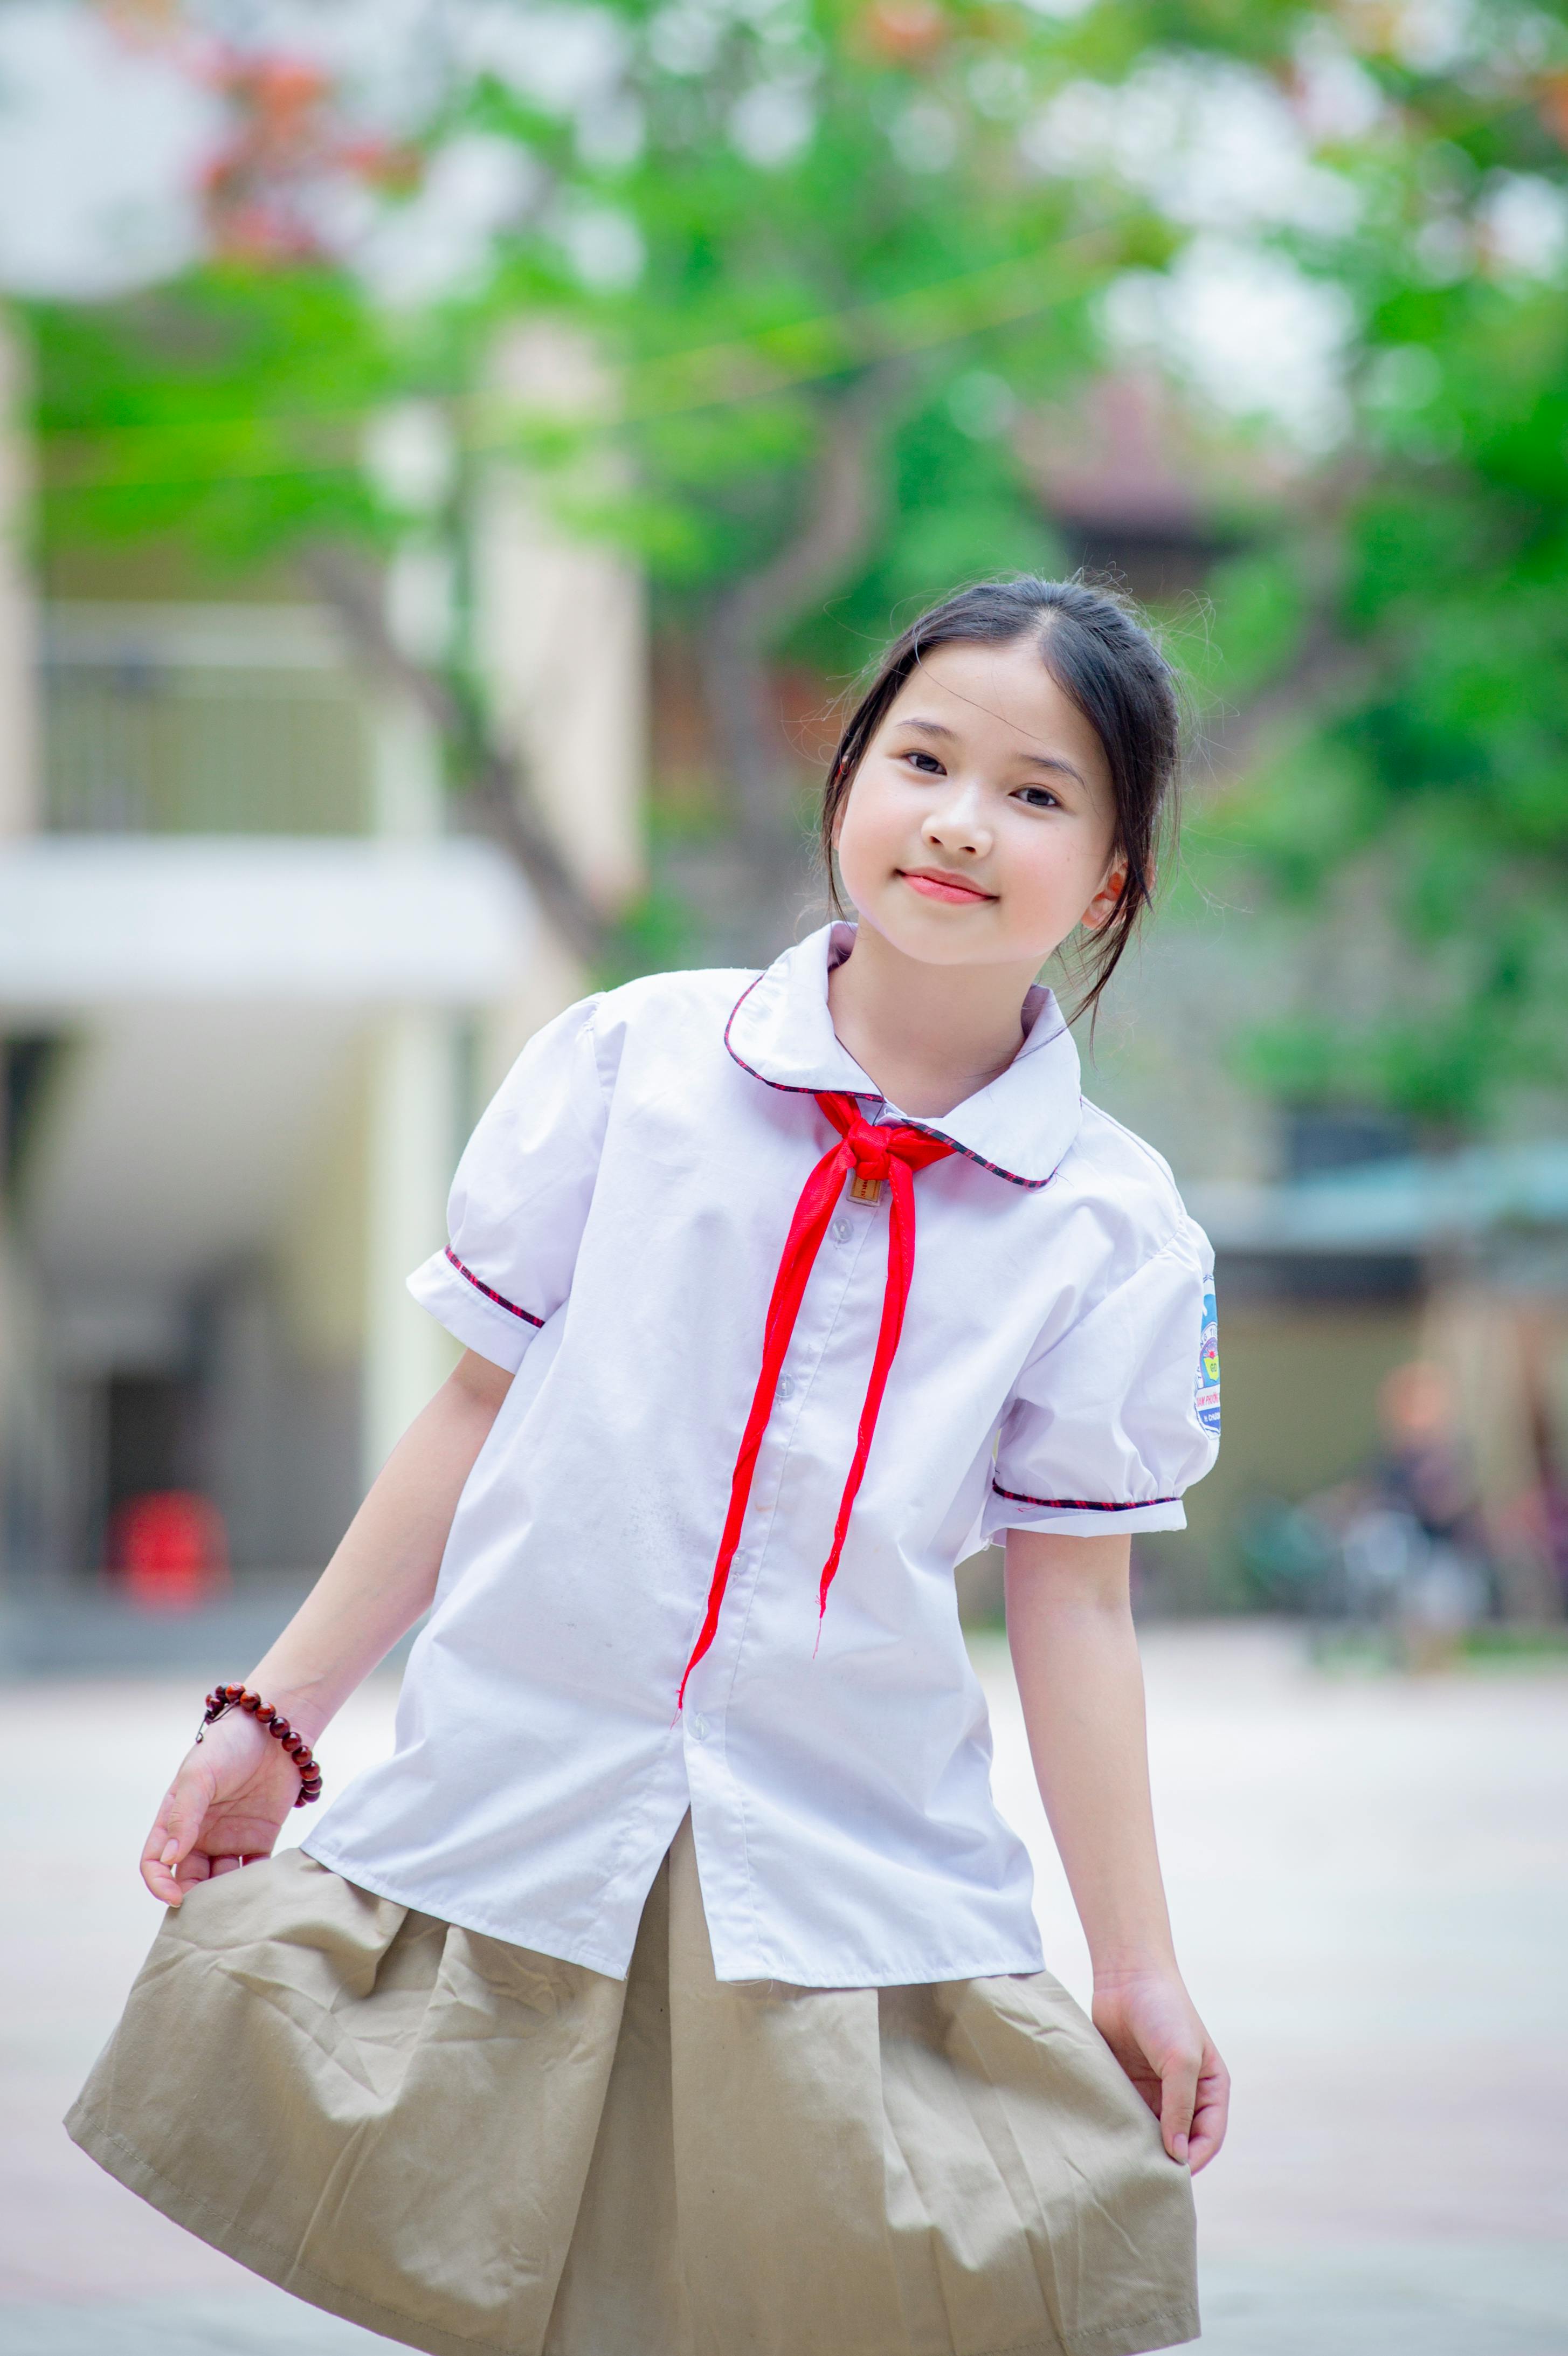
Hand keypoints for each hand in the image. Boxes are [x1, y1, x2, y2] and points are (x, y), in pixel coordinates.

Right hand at [139, 1709, 304, 1905]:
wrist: (277, 1727)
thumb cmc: (230, 1744)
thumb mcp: (199, 1774)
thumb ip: (183, 1815)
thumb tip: (169, 1858)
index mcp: (176, 1820)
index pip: (157, 1861)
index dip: (160, 1883)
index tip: (176, 1899)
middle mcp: (200, 1835)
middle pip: (189, 1879)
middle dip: (195, 1900)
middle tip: (209, 1917)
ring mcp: (230, 1840)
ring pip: (222, 1882)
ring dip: (226, 1898)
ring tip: (237, 1908)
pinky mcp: (260, 1840)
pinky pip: (255, 1873)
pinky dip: (257, 1888)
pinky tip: (262, 1894)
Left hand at [1091, 1967, 1228, 2171]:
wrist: (1127, 1977)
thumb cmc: (1164, 2012)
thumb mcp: (1181, 2059)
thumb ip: (1180, 2107)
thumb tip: (1176, 2155)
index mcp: (1210, 2088)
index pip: (1210, 2136)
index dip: (1196, 2157)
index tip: (1174, 2172)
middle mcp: (1186, 2094)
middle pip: (1182, 2139)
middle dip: (1168, 2158)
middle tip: (1148, 2175)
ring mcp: (1156, 2091)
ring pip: (1153, 2133)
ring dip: (1143, 2146)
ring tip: (1127, 2160)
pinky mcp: (1130, 2085)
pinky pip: (1129, 2116)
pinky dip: (1123, 2129)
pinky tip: (1111, 2139)